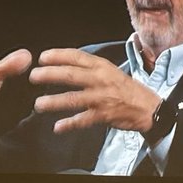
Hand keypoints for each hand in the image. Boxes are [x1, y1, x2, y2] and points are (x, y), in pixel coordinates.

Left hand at [29, 48, 161, 133]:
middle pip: (71, 75)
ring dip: (54, 101)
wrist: (149, 107)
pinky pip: (84, 120)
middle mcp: (100, 80)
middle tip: (34, 76)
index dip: (58, 56)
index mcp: (101, 66)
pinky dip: (70, 124)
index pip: (76, 56)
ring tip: (39, 104)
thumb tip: (65, 64)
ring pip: (74, 99)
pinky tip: (58, 127)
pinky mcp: (104, 115)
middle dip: (50, 75)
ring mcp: (102, 98)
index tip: (42, 57)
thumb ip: (89, 68)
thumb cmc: (127, 89)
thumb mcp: (110, 71)